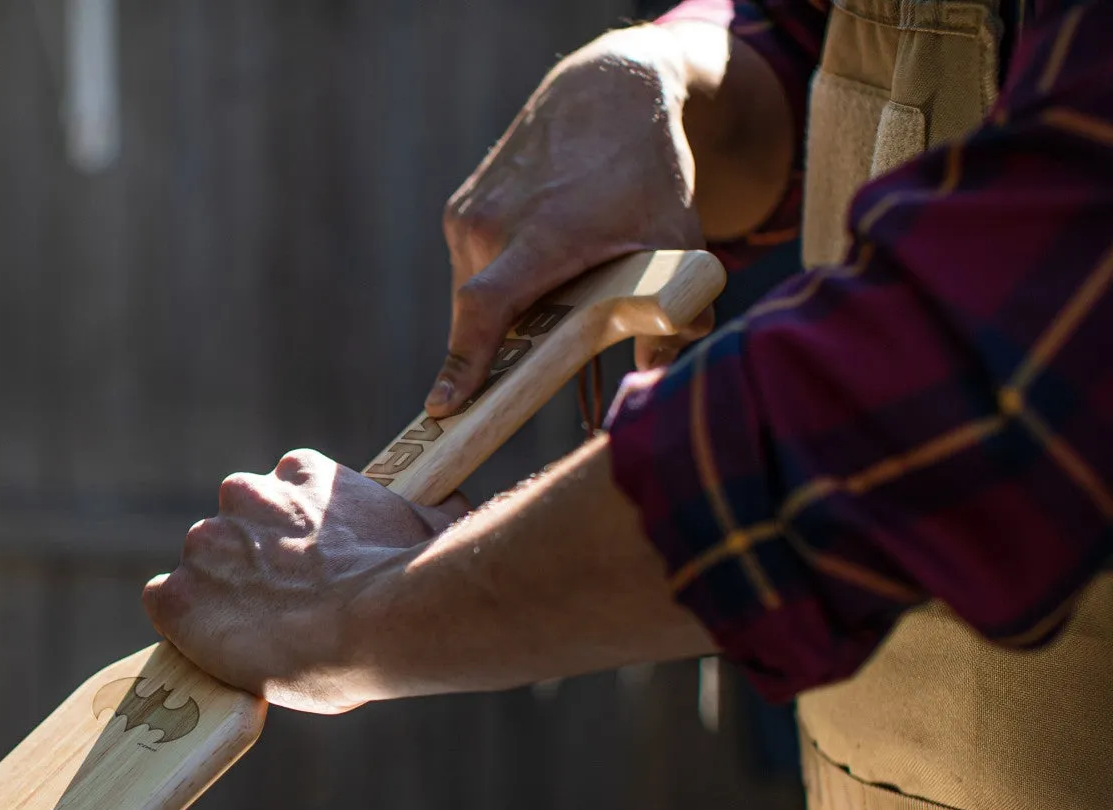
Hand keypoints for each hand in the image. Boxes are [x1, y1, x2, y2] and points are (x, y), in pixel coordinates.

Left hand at [142, 450, 468, 712]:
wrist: (384, 622)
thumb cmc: (413, 578)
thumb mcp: (426, 523)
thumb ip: (410, 512)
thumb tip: (442, 508)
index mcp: (299, 473)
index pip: (275, 501)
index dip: (290, 542)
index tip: (307, 571)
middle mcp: (244, 495)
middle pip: (232, 532)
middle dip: (252, 567)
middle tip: (284, 609)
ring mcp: (206, 545)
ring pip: (200, 571)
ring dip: (221, 598)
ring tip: (262, 637)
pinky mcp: (179, 597)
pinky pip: (165, 606)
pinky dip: (185, 627)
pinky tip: (219, 648)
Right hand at [425, 22, 793, 416]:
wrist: (605, 93)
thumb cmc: (644, 170)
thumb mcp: (677, 240)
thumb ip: (676, 311)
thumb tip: (656, 369)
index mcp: (539, 235)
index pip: (486, 308)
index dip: (464, 362)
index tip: (443, 406)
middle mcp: (490, 225)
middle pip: (486, 319)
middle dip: (512, 345)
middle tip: (550, 349)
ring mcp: (467, 215)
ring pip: (476, 296)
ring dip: (509, 310)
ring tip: (557, 284)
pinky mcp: (459, 209)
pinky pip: (473, 270)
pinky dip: (502, 279)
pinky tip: (544, 256)